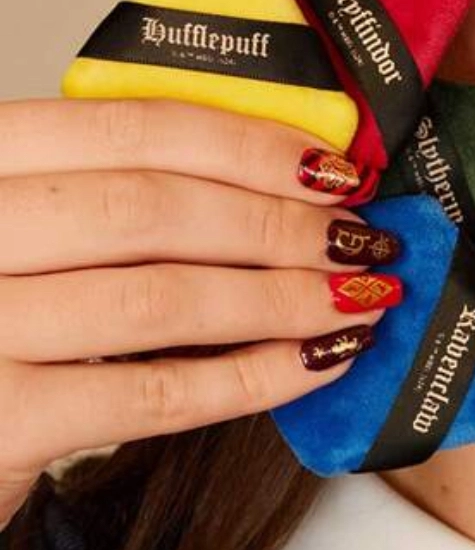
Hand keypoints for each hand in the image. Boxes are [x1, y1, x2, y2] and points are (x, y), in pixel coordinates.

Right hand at [0, 98, 403, 528]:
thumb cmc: (0, 321)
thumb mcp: (33, 232)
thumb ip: (119, 195)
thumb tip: (293, 180)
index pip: (130, 128)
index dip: (247, 147)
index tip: (332, 171)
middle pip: (153, 209)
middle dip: (279, 225)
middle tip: (362, 243)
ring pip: (163, 298)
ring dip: (283, 299)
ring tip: (359, 303)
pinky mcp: (3, 420)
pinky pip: (157, 393)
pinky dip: (254, 378)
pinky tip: (316, 364)